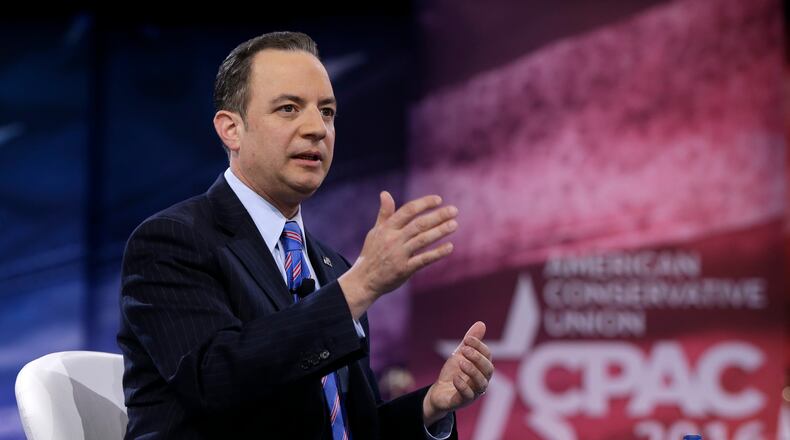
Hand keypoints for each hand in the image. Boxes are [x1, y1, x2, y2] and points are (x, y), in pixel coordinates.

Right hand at [339, 191, 457, 318]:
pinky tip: (450, 247)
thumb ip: (384, 213)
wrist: (363, 280)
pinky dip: (437, 253)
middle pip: (418, 224)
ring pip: (422, 240)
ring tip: (454, 224)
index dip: (424, 203)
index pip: (407, 211)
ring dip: (440, 231)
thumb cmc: (371, 254)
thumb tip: (385, 193)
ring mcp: (399, 255)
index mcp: (387, 228)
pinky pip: (423, 260)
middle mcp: (393, 239)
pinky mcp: (404, 269)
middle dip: (438, 216)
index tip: (438, 199)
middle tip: (454, 210)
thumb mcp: (375, 232)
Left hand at [422, 321, 492, 425]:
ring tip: (461, 362)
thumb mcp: (460, 354)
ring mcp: (474, 392)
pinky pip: (468, 396)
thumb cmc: (453, 372)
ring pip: (481, 384)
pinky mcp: (463, 401)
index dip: (479, 346)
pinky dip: (463, 386)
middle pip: (488, 369)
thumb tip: (481, 323)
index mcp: (482, 368)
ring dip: (472, 371)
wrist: (439, 392)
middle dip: (477, 358)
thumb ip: (470, 341)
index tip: (467, 339)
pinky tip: (456, 378)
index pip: (488, 356)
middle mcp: (482, 380)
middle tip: (465, 350)